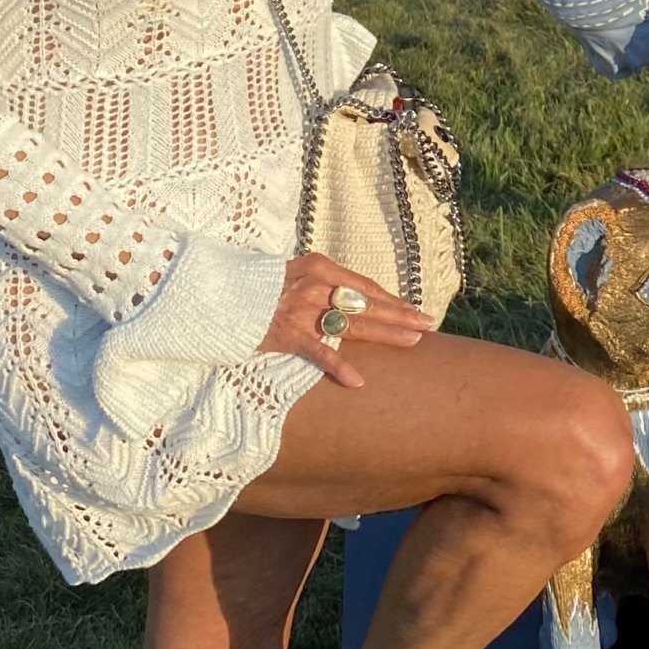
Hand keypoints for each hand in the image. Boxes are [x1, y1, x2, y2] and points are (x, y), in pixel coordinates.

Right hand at [257, 252, 433, 387]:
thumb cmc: (259, 285)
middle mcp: (317, 285)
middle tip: (428, 325)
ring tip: (412, 342)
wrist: (220, 292)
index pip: (365, 286)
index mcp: (320, 267)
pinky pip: (319, 352)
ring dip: (385, 335)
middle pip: (368, 304)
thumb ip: (322, 282)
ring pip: (354, 324)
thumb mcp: (295, 272)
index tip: (412, 310)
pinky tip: (358, 381)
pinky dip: (338, 366)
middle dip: (401, 315)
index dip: (391, 299)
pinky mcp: (288, 333)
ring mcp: (304, 309)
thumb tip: (351, 297)